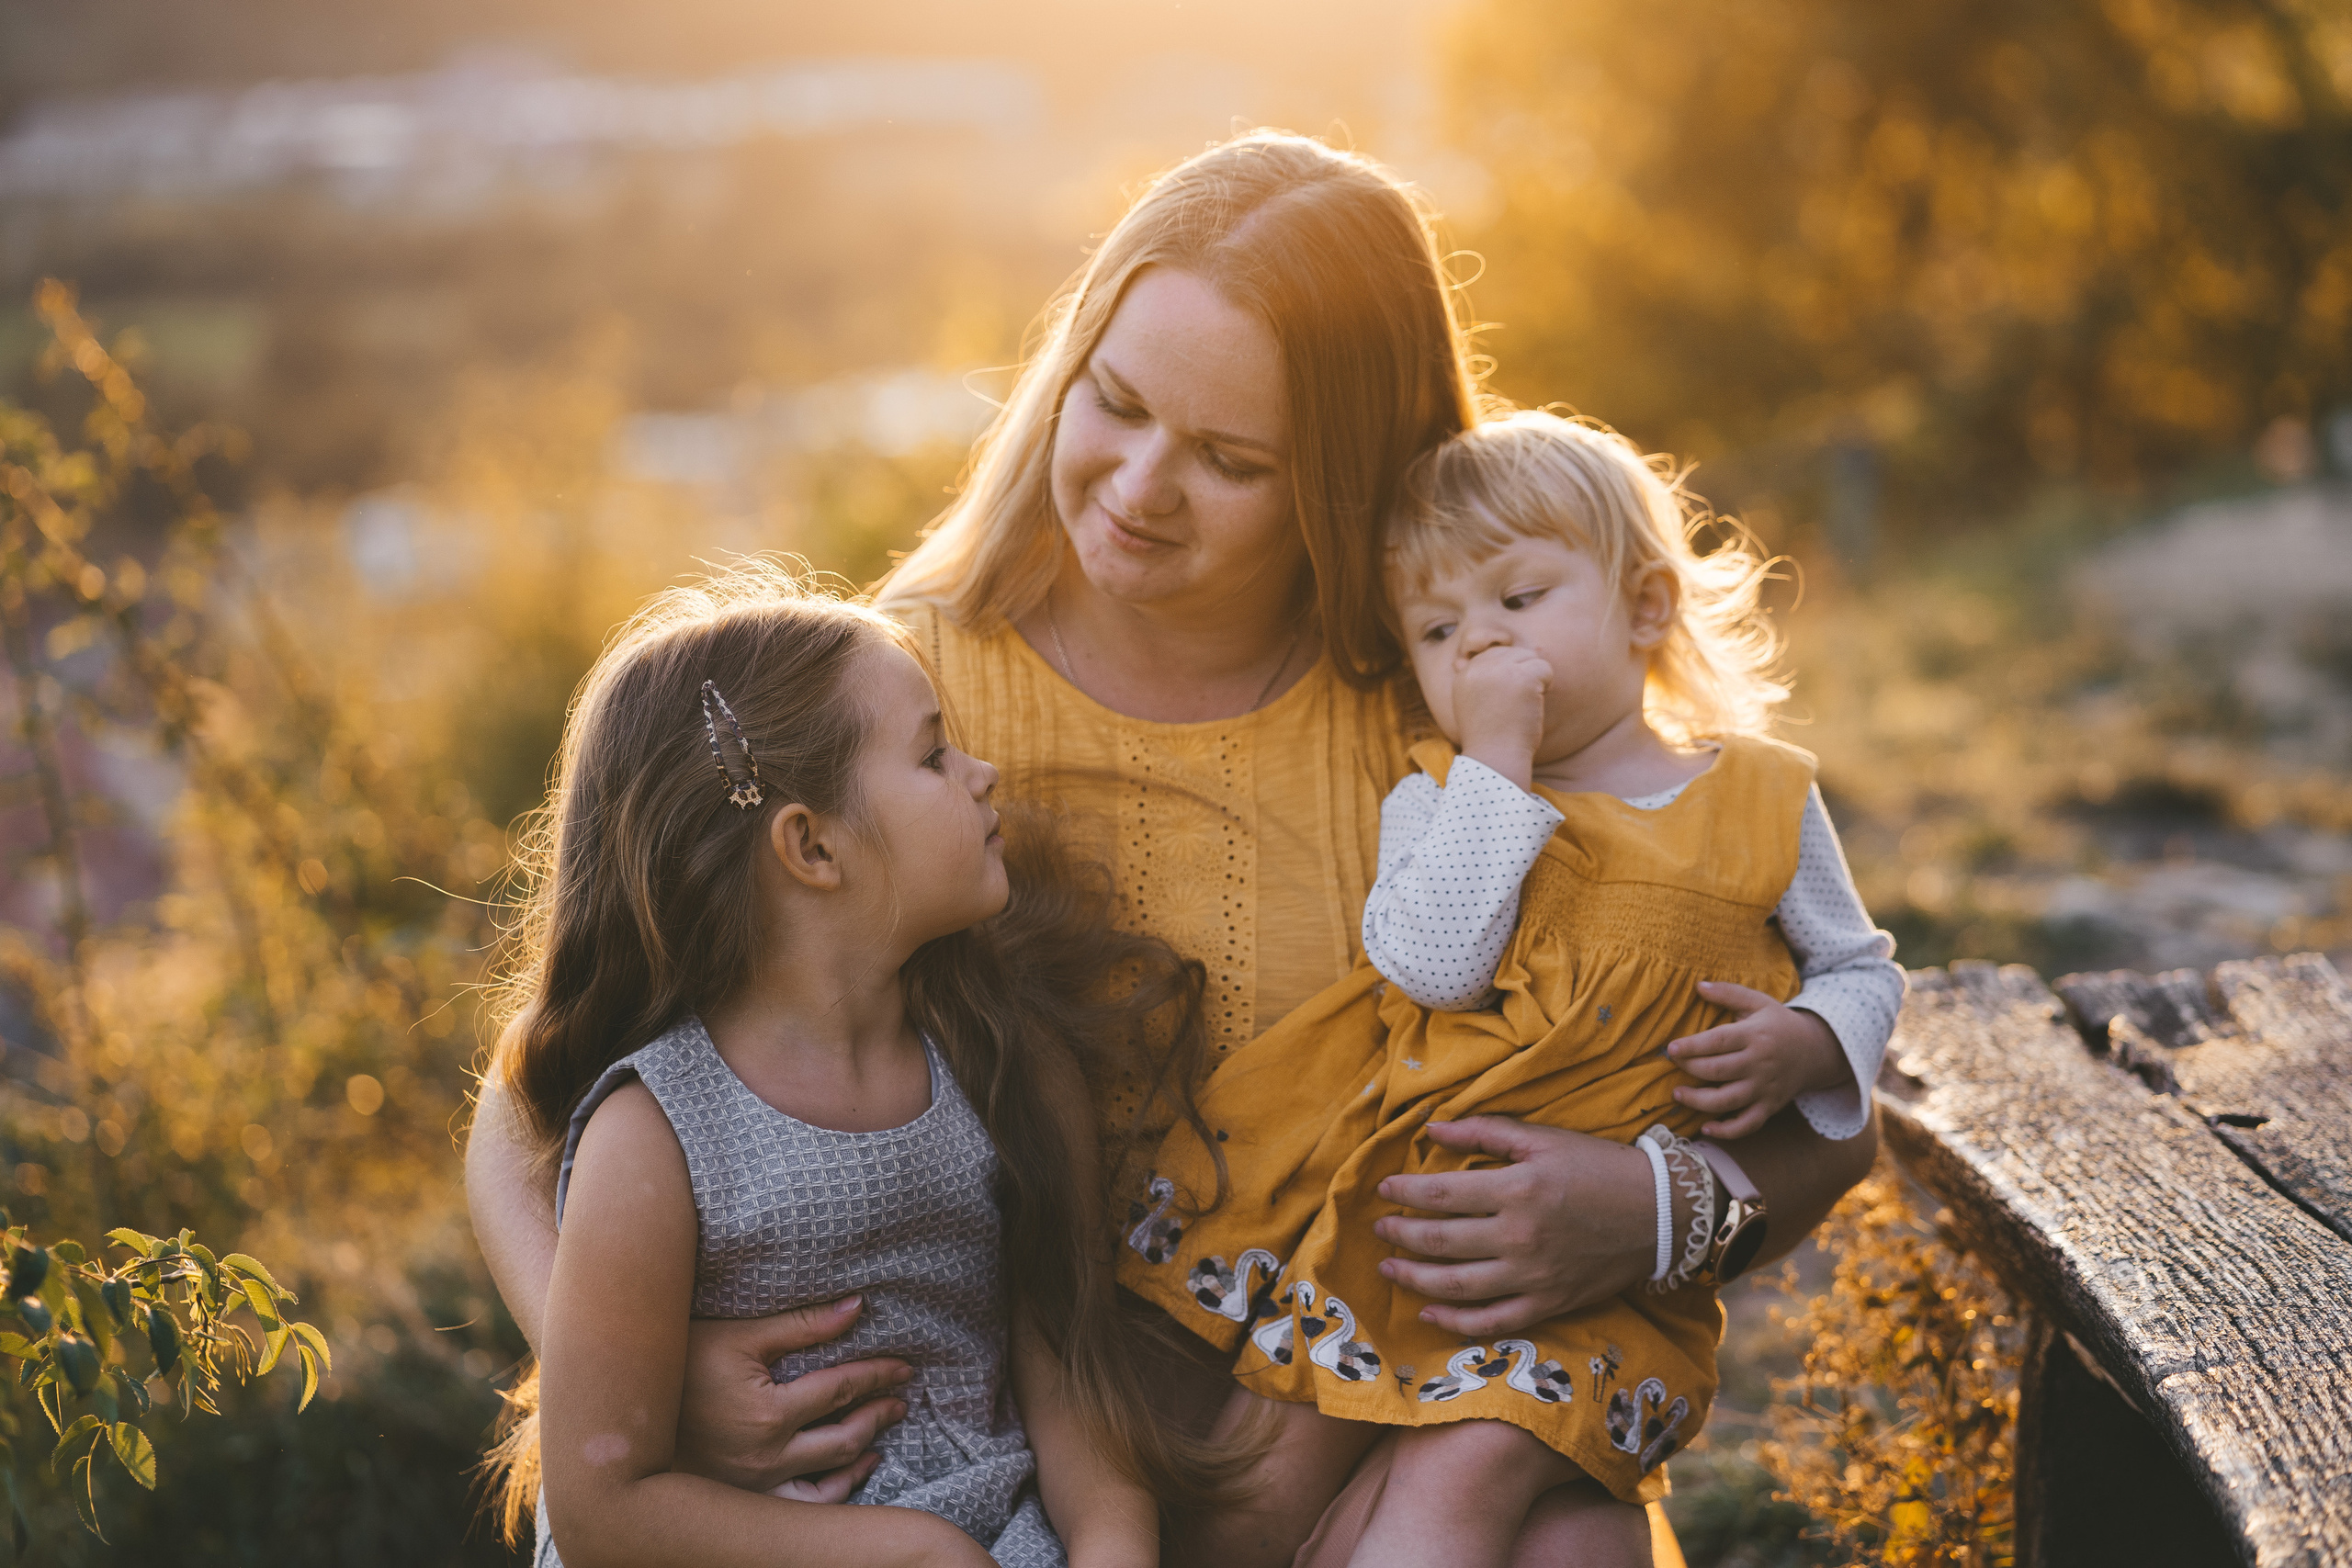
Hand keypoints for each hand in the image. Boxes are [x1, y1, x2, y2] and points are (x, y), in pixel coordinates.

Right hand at [674, 1295, 912, 1497]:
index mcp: (769, 1414)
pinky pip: (802, 1508)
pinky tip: (851, 1471)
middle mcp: (766, 1457)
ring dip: (862, 1454)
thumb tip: (857, 1307)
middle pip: (845, 1438)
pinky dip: (835, 1492)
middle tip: (901, 1397)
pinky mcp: (745, 1499)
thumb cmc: (681, 1363)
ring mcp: (756, 1486)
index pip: (841, 1390)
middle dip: (879, 1415)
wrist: (626, 1410)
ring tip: (882, 1433)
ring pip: (830, 1481)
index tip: (903, 1367)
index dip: (877, 1376)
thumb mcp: (740, 1335)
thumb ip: (802, 1324)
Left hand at [1367, 1117, 1653, 1336]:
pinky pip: (1493, 1322)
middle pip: (1441, 1242)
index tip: (1383, 1189)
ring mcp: (1534, 1277)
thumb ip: (1485, 1131)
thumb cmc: (1599, 1167)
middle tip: (1379, 1228)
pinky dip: (1456, 1322)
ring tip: (1390, 1266)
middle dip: (1401, 1234)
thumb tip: (1432, 1127)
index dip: (1405, 1192)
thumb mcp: (1544, 1139)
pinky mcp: (1549, 1304)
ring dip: (1415, 1278)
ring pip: (1457, 1287)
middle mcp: (1520, 1238)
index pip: (1442, 1194)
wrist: (1661, 1213)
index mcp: (1518, 1190)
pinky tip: (1430, 1313)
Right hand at [1452, 646, 1551, 790]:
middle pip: (1513, 652)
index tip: (1505, 701)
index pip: (1494, 654)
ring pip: (1530, 657)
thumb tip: (1500, 649)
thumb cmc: (1490, 738)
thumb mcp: (1473, 703)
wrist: (1496, 758)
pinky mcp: (1522, 677)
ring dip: (1535, 679)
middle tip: (1517, 704)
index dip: (1508, 675)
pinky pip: (1545, 667)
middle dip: (1522, 674)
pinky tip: (1535, 704)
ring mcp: (1500, 670)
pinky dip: (1547, 685)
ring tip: (1524, 705)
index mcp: (1465, 673)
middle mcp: (1478, 667)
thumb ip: (1481, 679)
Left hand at [1664, 981, 1848, 1138]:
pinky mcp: (1770, 1107)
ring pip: (1728, 1101)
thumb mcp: (1758, 1002)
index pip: (1719, 1041)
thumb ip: (1728, 993)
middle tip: (1672, 1065)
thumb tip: (1697, 985)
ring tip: (1678, 1093)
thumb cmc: (1778, 1024)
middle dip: (1690, 1069)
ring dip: (1699, 1101)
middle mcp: (1760, 1063)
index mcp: (1754, 1035)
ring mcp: (1765, 1088)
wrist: (1816, 1051)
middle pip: (1718, 1071)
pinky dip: (1727, 1131)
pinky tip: (1706, 1127)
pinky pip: (1748, 1124)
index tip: (1671, 1048)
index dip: (1693, 1046)